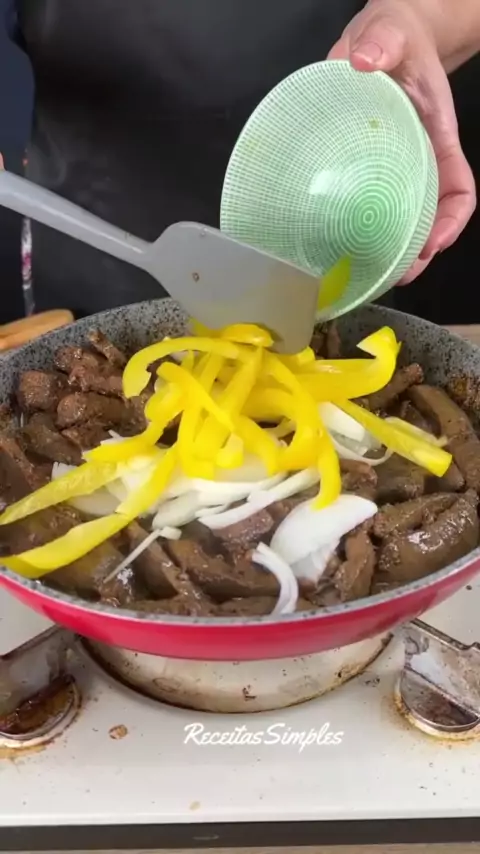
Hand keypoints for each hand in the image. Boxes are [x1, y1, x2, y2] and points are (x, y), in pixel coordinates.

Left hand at [328, 0, 475, 283]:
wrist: (378, 38)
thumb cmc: (394, 37)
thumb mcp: (391, 32)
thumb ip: (383, 41)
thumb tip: (366, 60)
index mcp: (436, 135)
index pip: (458, 187)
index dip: (451, 220)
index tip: (433, 243)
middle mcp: (418, 158)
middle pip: (430, 216)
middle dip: (418, 251)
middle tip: (396, 274)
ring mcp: (392, 167)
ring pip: (400, 218)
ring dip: (390, 250)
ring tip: (373, 275)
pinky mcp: (364, 169)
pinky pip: (367, 205)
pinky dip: (360, 229)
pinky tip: (341, 246)